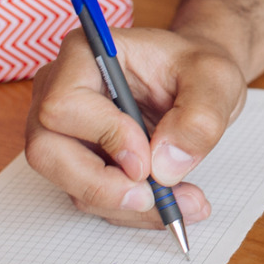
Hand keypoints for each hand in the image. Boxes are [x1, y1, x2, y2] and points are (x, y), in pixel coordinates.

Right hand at [24, 26, 246, 228]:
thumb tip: (164, 167)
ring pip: (70, 184)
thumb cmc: (197, 69)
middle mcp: (59, 89)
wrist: (198, 84)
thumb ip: (199, 117)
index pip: (63, 105)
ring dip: (126, 205)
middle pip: (47, 151)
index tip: (147, 158)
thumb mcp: (216, 79)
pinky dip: (131, 209)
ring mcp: (63, 129)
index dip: (104, 137)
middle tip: (154, 198)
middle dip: (101, 186)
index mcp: (84, 54)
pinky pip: (90, 198)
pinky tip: (173, 201)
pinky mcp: (77, 160)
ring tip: (185, 201)